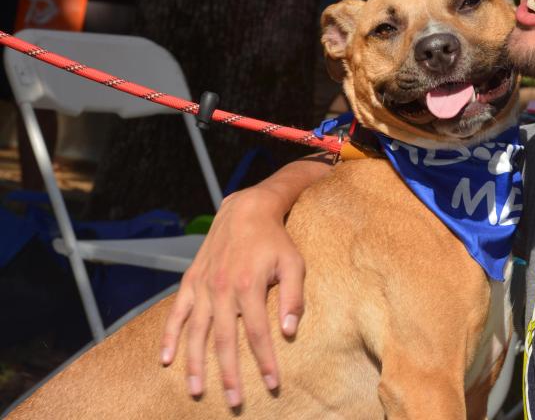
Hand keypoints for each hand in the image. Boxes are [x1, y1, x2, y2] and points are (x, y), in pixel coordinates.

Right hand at [160, 187, 304, 407]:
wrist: (246, 210)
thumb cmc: (275, 240)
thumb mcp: (294, 264)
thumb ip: (294, 298)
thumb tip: (290, 331)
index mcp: (248, 286)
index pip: (257, 334)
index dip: (265, 361)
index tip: (272, 384)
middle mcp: (221, 289)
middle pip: (223, 341)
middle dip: (229, 374)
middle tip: (235, 402)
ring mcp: (202, 286)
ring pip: (196, 333)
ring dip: (196, 364)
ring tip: (197, 392)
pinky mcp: (190, 281)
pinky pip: (176, 313)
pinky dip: (169, 336)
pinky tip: (165, 360)